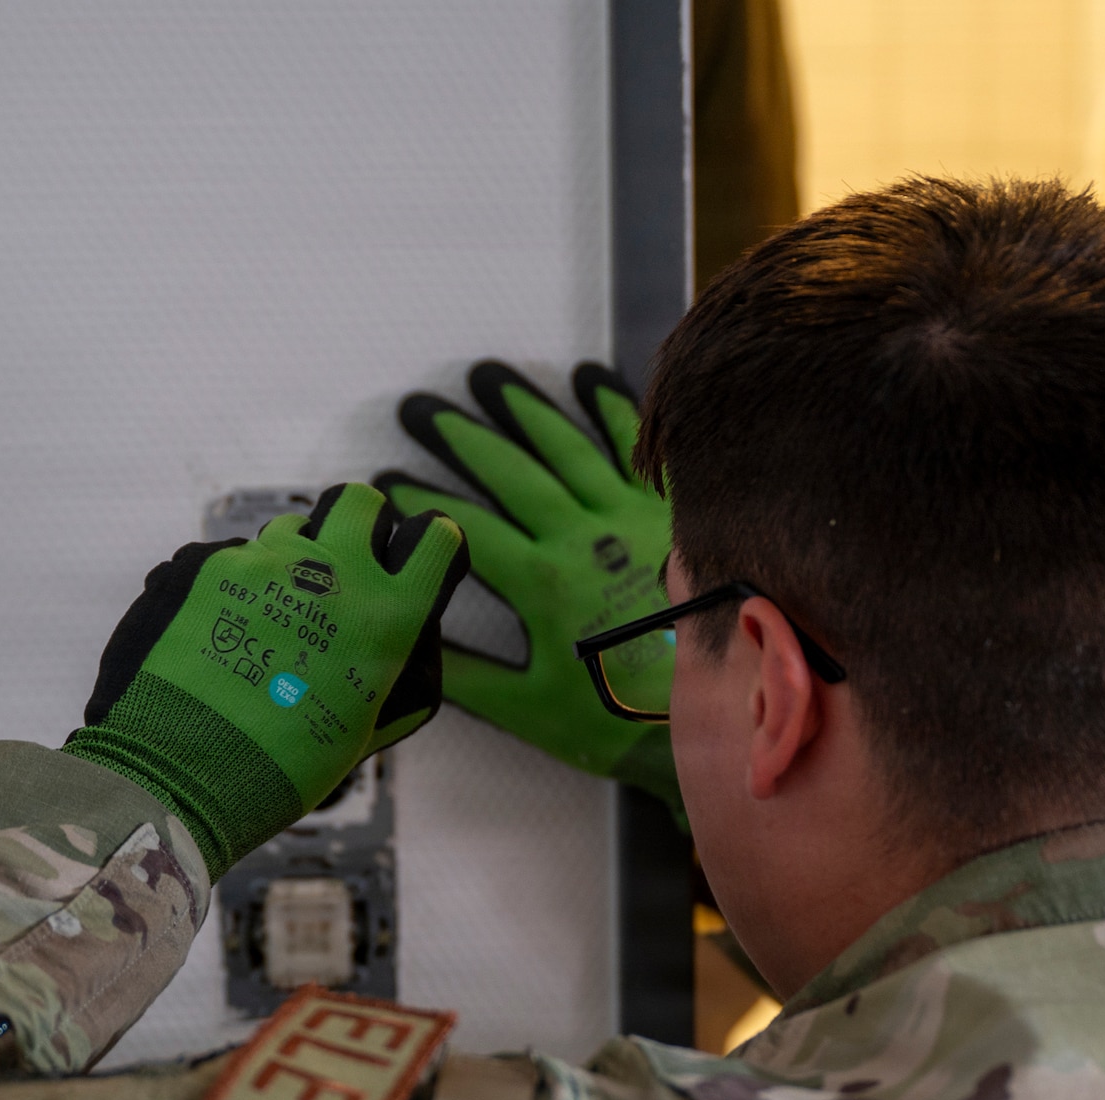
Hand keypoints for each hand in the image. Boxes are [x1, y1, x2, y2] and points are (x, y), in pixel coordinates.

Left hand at [64, 483, 467, 877]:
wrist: (181, 774)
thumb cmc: (282, 767)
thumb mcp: (366, 727)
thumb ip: (390, 672)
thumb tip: (397, 641)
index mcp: (388, 619)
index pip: (437, 539)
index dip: (430, 545)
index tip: (412, 559)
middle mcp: (335, 575)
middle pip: (360, 502)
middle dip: (357, 523)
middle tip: (341, 564)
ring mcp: (265, 562)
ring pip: (291, 529)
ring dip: (290, 562)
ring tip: (267, 620)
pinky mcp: (206, 564)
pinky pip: (231, 560)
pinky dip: (230, 591)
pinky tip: (213, 639)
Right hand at [375, 362, 681, 821]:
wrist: (715, 707)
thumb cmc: (621, 715)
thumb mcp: (531, 707)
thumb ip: (466, 677)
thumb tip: (415, 648)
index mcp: (542, 583)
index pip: (465, 529)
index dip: (422, 503)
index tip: (388, 481)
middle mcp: (582, 538)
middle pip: (510, 473)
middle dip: (462, 437)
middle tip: (424, 407)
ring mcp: (628, 518)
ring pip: (567, 448)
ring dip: (526, 409)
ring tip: (490, 378)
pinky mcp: (667, 512)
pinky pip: (636, 449)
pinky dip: (611, 409)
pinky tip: (588, 380)